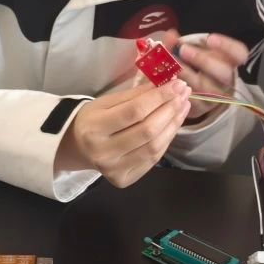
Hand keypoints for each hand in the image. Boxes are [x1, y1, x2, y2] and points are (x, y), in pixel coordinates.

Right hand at [56, 81, 190, 187]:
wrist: (79, 147)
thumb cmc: (94, 119)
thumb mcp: (107, 102)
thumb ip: (136, 95)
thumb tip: (166, 85)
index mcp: (94, 128)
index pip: (134, 111)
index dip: (159, 97)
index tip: (177, 84)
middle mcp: (103, 152)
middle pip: (147, 131)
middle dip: (170, 110)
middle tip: (184, 93)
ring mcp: (113, 170)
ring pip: (154, 147)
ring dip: (173, 125)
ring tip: (183, 106)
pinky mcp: (124, 180)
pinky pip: (153, 159)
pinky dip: (166, 140)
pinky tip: (173, 124)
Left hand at [159, 30, 248, 119]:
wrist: (198, 91)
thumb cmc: (198, 65)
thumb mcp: (196, 51)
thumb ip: (184, 42)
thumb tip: (171, 35)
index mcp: (231, 62)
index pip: (239, 54)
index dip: (227, 46)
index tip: (210, 38)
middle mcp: (227, 80)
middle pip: (223, 72)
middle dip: (202, 60)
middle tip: (183, 49)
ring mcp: (215, 96)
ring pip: (205, 87)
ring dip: (186, 73)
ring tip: (171, 64)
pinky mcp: (201, 108)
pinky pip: (191, 99)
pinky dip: (178, 88)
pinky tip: (167, 79)